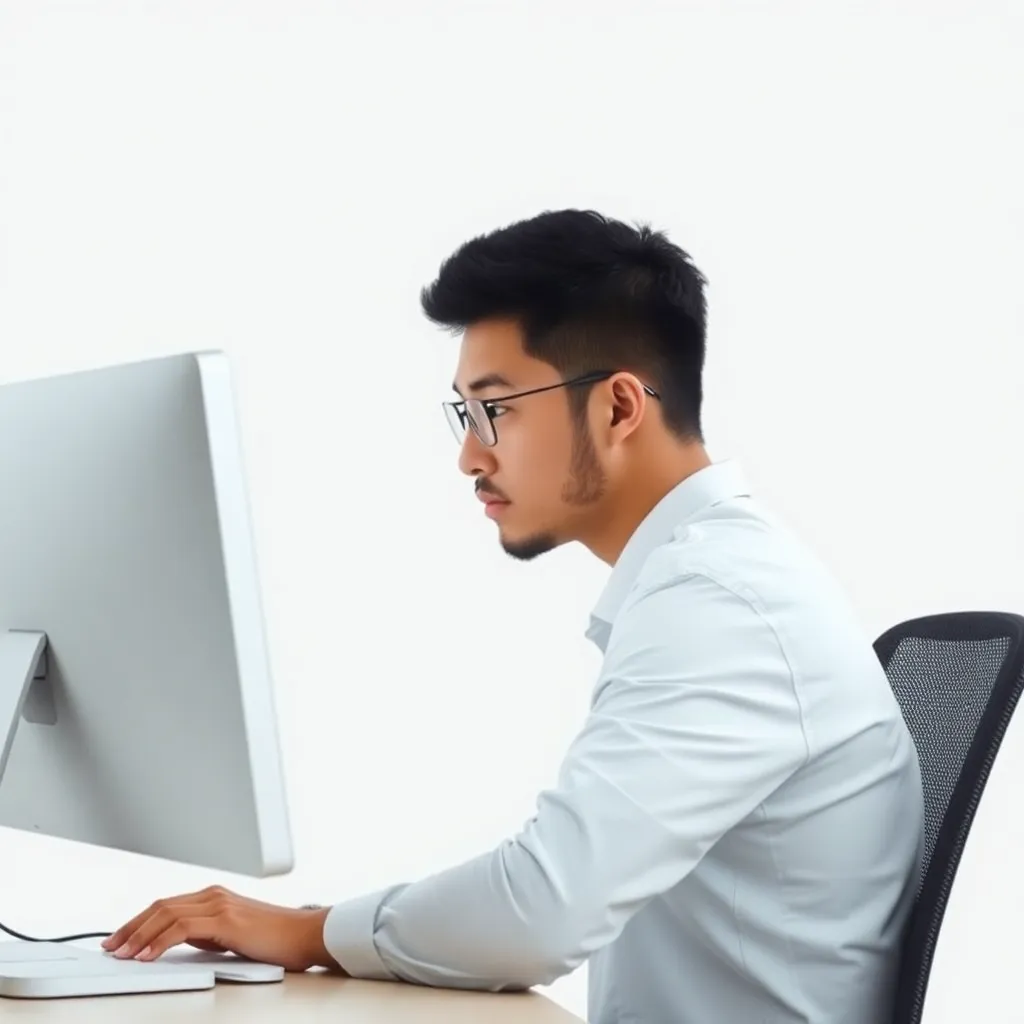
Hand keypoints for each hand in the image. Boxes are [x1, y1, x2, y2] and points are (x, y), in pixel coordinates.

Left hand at [101, 885, 335, 972]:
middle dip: (130, 928)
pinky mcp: (225, 920)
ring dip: (139, 935)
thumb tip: (177, 943)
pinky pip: (182, 928)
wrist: (304, 935)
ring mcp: (219, 904)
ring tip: (122, 954)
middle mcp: (214, 895)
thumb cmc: (274, 939)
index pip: (166, 905)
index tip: (119, 939)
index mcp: (215, 896)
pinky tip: (146, 955)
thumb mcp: (232, 935)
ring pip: (166, 914)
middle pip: (160, 906)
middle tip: (110, 947)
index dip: (138, 922)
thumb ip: (206, 933)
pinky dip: (159, 941)